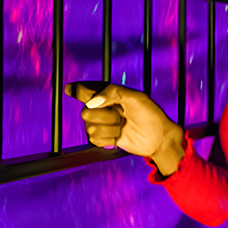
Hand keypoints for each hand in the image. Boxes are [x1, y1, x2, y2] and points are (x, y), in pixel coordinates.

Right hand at [65, 82, 182, 169]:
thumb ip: (112, 93)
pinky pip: (94, 139)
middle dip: (106, 116)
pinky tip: (119, 136)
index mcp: (109, 94)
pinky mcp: (104, 138)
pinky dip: (108, 139)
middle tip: (121, 115)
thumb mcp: (136, 97)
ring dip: (110, 128)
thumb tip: (91, 102)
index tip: (68, 89)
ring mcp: (102, 123)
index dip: (77, 89)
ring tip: (123, 126)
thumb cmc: (150, 114)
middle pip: (86, 112)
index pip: (87, 90)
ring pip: (90, 127)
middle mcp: (102, 108)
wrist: (158, 137)